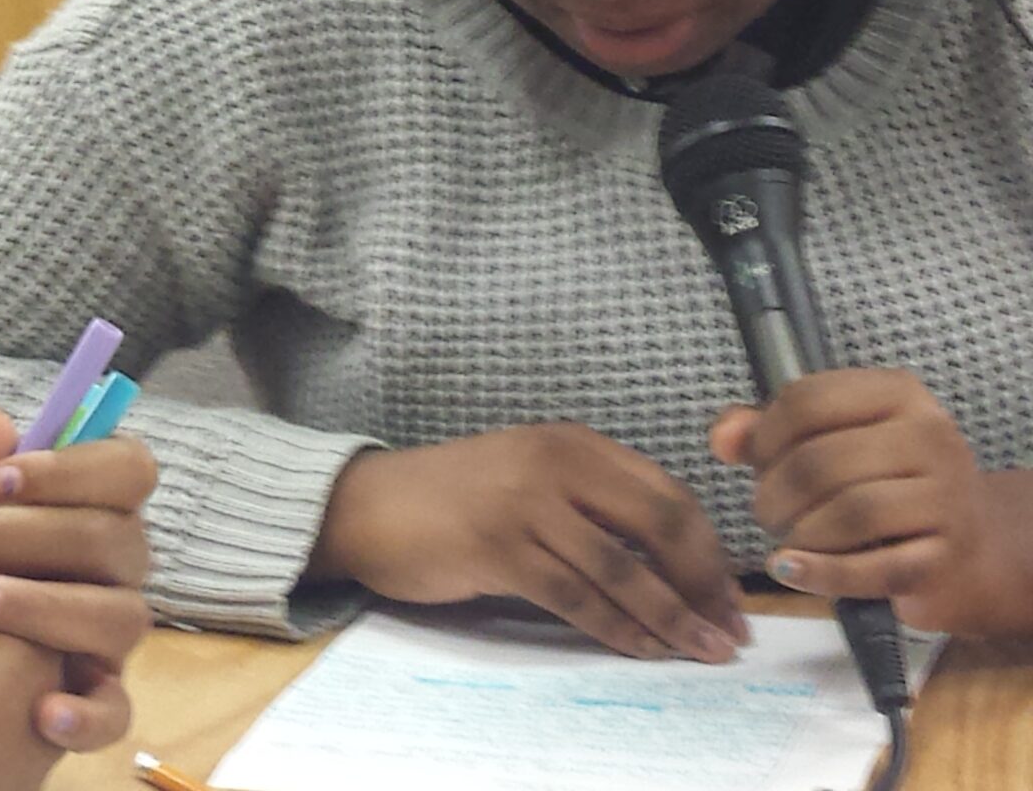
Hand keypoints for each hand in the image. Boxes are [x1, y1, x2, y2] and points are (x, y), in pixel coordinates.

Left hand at [0, 404, 157, 750]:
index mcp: (93, 505)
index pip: (129, 469)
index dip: (73, 468)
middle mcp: (116, 567)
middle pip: (114, 539)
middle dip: (26, 533)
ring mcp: (111, 633)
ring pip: (118, 617)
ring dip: (39, 605)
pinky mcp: (96, 696)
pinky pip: (116, 710)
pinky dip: (86, 714)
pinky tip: (42, 711)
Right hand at [310, 423, 747, 662]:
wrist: (365, 506)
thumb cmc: (450, 499)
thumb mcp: (529, 479)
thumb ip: (590, 502)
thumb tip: (669, 563)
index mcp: (572, 443)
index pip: (666, 493)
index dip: (709, 549)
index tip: (728, 595)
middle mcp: (555, 464)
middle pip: (658, 525)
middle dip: (703, 583)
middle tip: (727, 630)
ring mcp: (525, 504)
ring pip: (622, 568)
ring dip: (670, 617)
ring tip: (698, 651)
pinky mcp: (498, 547)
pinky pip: (577, 595)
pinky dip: (618, 628)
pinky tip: (640, 649)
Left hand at [710, 368, 1027, 634]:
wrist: (966, 549)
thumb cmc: (882, 485)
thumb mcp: (830, 442)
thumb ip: (766, 430)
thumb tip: (722, 439)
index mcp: (898, 394)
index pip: (808, 400)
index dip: (764, 436)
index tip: (758, 463)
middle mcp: (931, 436)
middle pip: (821, 461)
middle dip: (775, 494)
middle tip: (769, 513)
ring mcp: (947, 497)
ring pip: (850, 512)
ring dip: (799, 533)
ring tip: (788, 540)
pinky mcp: (947, 557)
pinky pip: (873, 568)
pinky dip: (820, 573)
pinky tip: (789, 570)